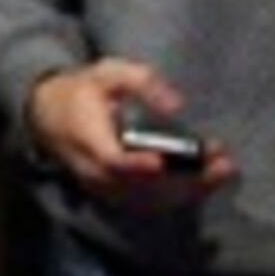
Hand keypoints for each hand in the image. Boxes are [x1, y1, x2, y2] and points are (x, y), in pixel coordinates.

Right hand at [22, 56, 234, 211]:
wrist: (50, 118)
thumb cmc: (84, 90)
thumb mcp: (108, 72)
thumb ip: (142, 82)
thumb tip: (177, 105)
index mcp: (87, 138)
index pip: (111, 161)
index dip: (136, 164)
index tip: (162, 161)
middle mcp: (95, 172)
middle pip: (141, 187)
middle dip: (184, 179)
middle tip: (222, 164)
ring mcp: (105, 189)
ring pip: (150, 200)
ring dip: (190, 189)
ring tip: (225, 170)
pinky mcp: (117, 196)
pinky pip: (151, 203)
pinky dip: (182, 195)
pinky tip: (210, 181)